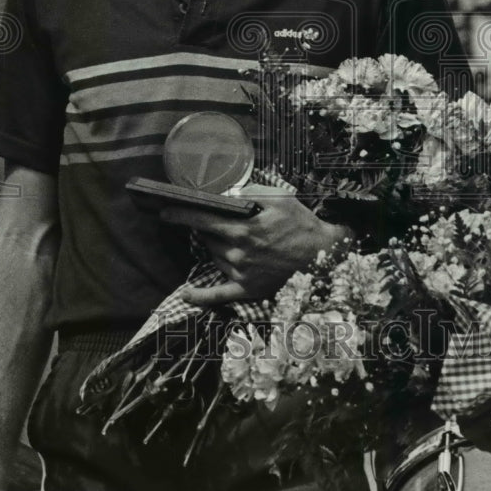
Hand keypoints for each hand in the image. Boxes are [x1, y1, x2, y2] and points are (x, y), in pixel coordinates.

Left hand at [159, 183, 351, 305]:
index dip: (181, 214)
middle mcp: (239, 253)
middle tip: (213, 221)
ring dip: (214, 247)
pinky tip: (185, 295)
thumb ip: (250, 194)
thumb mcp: (280, 199)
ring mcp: (243, 274)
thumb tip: (227, 194)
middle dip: (206, 228)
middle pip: (208, 239)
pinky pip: (219, 296)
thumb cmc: (303, 224)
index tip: (165, 211)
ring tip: (230, 239)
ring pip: (214, 258)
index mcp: (244, 230)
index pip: (203, 220)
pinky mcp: (249, 291)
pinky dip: (200, 297)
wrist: (325, 257)